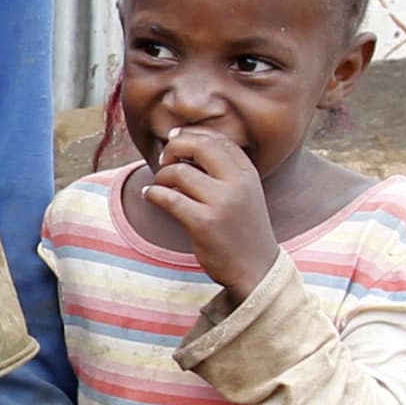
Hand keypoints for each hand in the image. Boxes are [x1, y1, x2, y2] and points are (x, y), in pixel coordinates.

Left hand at [141, 126, 281, 299]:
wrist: (255, 270)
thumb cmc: (243, 231)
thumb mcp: (245, 195)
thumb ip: (225, 172)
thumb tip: (185, 146)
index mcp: (248, 174)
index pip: (218, 139)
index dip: (191, 134)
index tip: (174, 139)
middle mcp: (238, 184)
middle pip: (199, 146)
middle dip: (174, 147)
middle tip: (164, 159)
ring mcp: (221, 203)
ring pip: (179, 172)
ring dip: (162, 176)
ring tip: (159, 186)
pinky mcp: (204, 223)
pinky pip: (169, 198)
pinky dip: (153, 193)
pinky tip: (150, 196)